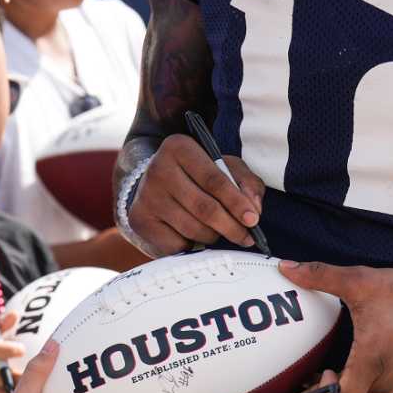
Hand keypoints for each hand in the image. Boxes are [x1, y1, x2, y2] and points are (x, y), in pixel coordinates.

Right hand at [125, 134, 265, 256]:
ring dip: (213, 236)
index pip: (213, 179)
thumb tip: (253, 209)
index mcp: (180, 147)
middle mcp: (158, 169)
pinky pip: (176, 244)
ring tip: (217, 230)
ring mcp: (146, 196)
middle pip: (204, 207)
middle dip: (231, 226)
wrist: (155, 186)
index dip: (236, 202)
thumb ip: (246, 183)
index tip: (253, 220)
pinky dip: (192, 245)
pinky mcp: (140, 220)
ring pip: (193, 228)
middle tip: (246, 237)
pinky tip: (193, 235)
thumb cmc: (197, 176)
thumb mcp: (225, 168)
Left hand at [279, 262, 392, 392]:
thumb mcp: (361, 281)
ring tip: (312, 376)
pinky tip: (334, 372)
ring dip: (334, 392)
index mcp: (371, 362)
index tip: (313, 375)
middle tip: (297, 382)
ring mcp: (391, 384)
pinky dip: (349, 387)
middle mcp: (382, 381)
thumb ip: (321, 275)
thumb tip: (287, 267)